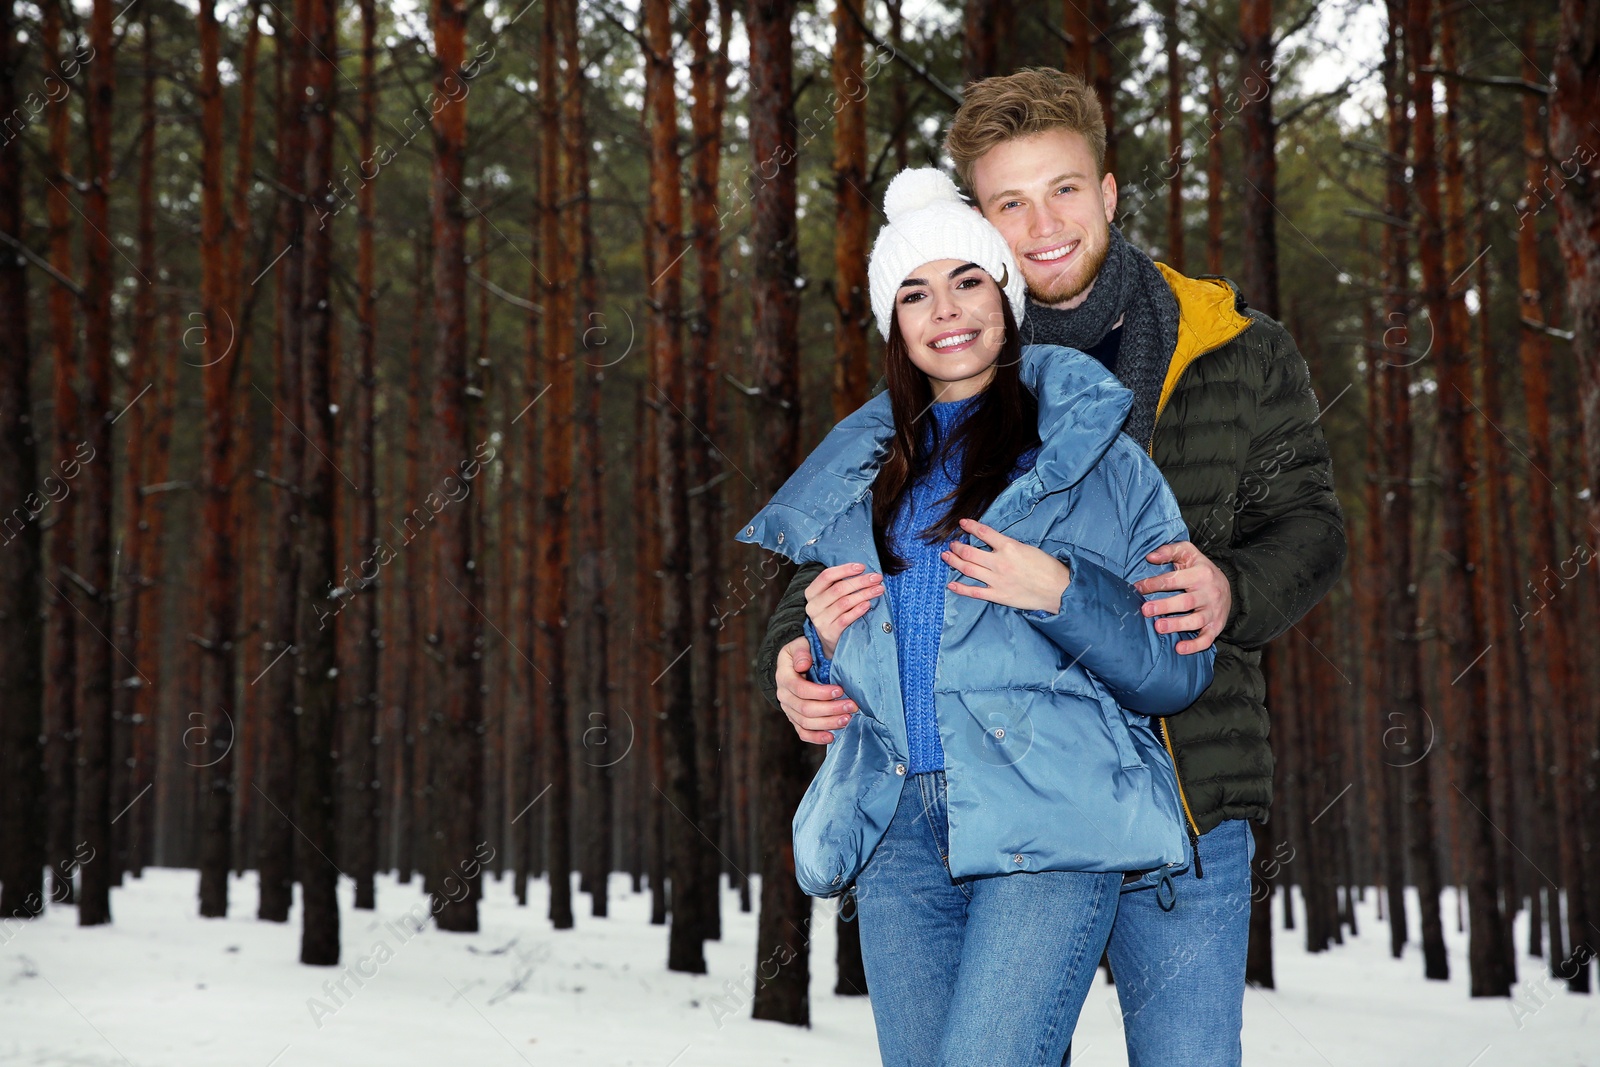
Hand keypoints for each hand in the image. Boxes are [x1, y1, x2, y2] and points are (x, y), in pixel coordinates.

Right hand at [775, 636, 855, 744]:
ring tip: (847, 719)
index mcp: (784, 676)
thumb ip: (801, 652)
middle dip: (830, 709)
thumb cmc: (802, 652)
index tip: (840, 690)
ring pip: (806, 722)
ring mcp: (789, 709)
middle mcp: (784, 696)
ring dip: (828, 723)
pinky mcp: (795, 719)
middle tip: (851, 706)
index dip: (820, 692)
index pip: (800, 689)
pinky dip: (816, 737)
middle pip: (805, 709)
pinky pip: (803, 732)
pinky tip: (831, 737)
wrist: (796, 663)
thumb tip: (803, 664)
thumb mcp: (800, 644)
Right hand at [804, 561, 884, 658]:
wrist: (830, 640)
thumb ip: (840, 583)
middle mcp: (813, 606)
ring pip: (844, 602)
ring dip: (864, 594)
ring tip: (878, 590)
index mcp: (812, 592)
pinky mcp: (829, 633)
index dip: (845, 570)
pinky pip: (845, 619)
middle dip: (860, 581)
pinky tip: (868, 604)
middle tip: (876, 578)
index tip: (862, 567)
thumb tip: (863, 571)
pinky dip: (858, 610)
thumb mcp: (831, 597)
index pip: (826, 576)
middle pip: (838, 589)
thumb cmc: (834, 612)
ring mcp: (820, 620)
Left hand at [941, 518, 1070, 613]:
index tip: (962, 523)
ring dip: (953, 561)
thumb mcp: (1027, 548)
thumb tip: (994, 545)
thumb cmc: (1047, 568)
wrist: (1058, 589)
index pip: (984, 533)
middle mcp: (999, 562)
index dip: (970, 526)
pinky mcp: (997, 595)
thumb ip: (1008, 546)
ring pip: (967, 569)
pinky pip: (974, 591)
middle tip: (952, 544)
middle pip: (969, 552)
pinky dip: (960, 587)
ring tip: (946, 556)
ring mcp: (996, 580)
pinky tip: (951, 583)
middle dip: (957, 547)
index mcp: (1009, 547)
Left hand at [1132, 540, 1231, 653]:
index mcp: (1201, 574)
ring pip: (1196, 621)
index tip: (1137, 588)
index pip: (1175, 580)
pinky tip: (1179, 649)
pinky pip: (1207, 639)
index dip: (1155, 584)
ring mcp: (1213, 612)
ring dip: (1177, 625)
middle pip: (1186, 602)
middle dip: (1165, 606)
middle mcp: (1209, 593)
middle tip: (1145, 610)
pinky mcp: (1216, 627)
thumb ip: (1169, 551)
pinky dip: (1194, 646)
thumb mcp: (1188, 553)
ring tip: (1158, 627)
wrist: (1230, 586)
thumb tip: (1150, 557)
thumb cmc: (1200, 569)